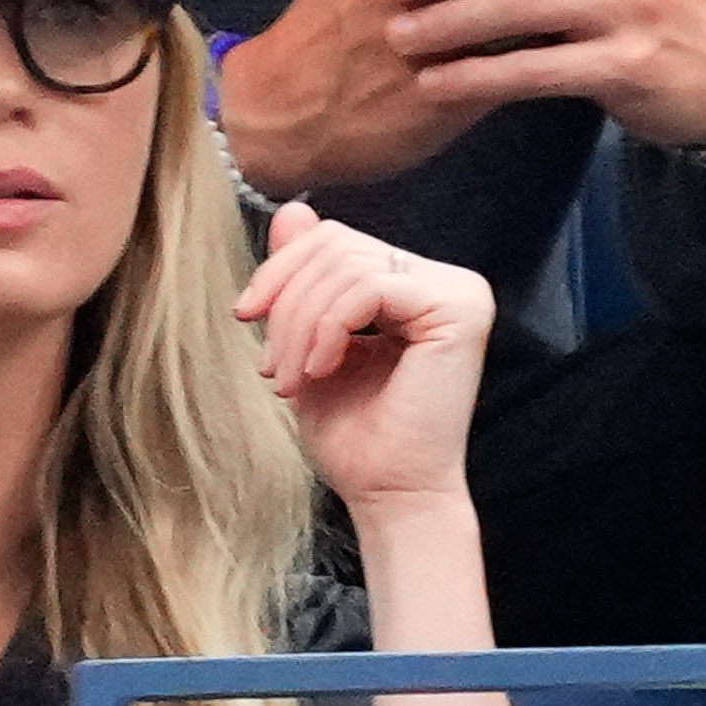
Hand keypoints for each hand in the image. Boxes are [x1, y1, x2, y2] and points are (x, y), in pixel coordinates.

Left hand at [238, 199, 494, 517]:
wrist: (390, 496)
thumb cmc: (356, 435)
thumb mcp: (311, 344)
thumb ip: (306, 279)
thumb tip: (293, 209)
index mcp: (417, 285)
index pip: (336, 241)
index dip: (281, 270)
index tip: (246, 318)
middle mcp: (447, 281)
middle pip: (337, 246)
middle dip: (286, 303)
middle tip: (270, 368)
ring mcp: (459, 292)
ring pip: (346, 267)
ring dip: (299, 327)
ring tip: (289, 382)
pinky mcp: (459, 310)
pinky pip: (368, 289)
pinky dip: (327, 329)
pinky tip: (319, 373)